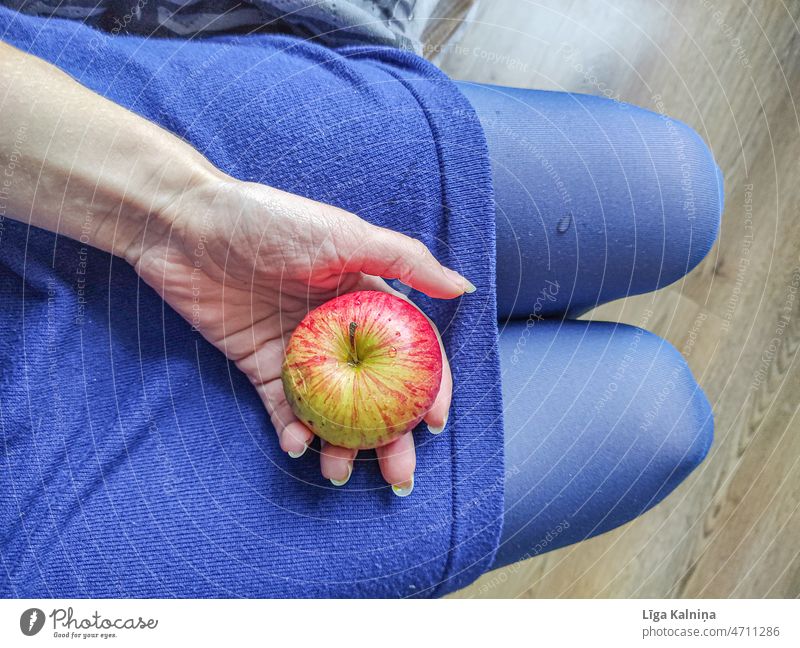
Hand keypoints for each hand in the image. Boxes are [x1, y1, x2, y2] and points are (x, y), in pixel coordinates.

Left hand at [126, 176, 473, 492]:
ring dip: (340, 444)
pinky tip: (297, 446)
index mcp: (366, 297)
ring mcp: (299, 351)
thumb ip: (406, 260)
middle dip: (389, 437)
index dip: (427, 387)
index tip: (432, 423)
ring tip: (338, 472)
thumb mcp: (344, 234)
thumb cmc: (269, 220)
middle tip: (398, 476)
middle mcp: (338, 329)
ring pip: (332, 409)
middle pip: (374, 392)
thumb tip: (463, 288)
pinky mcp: (259, 364)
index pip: (410, 350)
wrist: (186, 227)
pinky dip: (292, 431)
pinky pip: (282, 407)